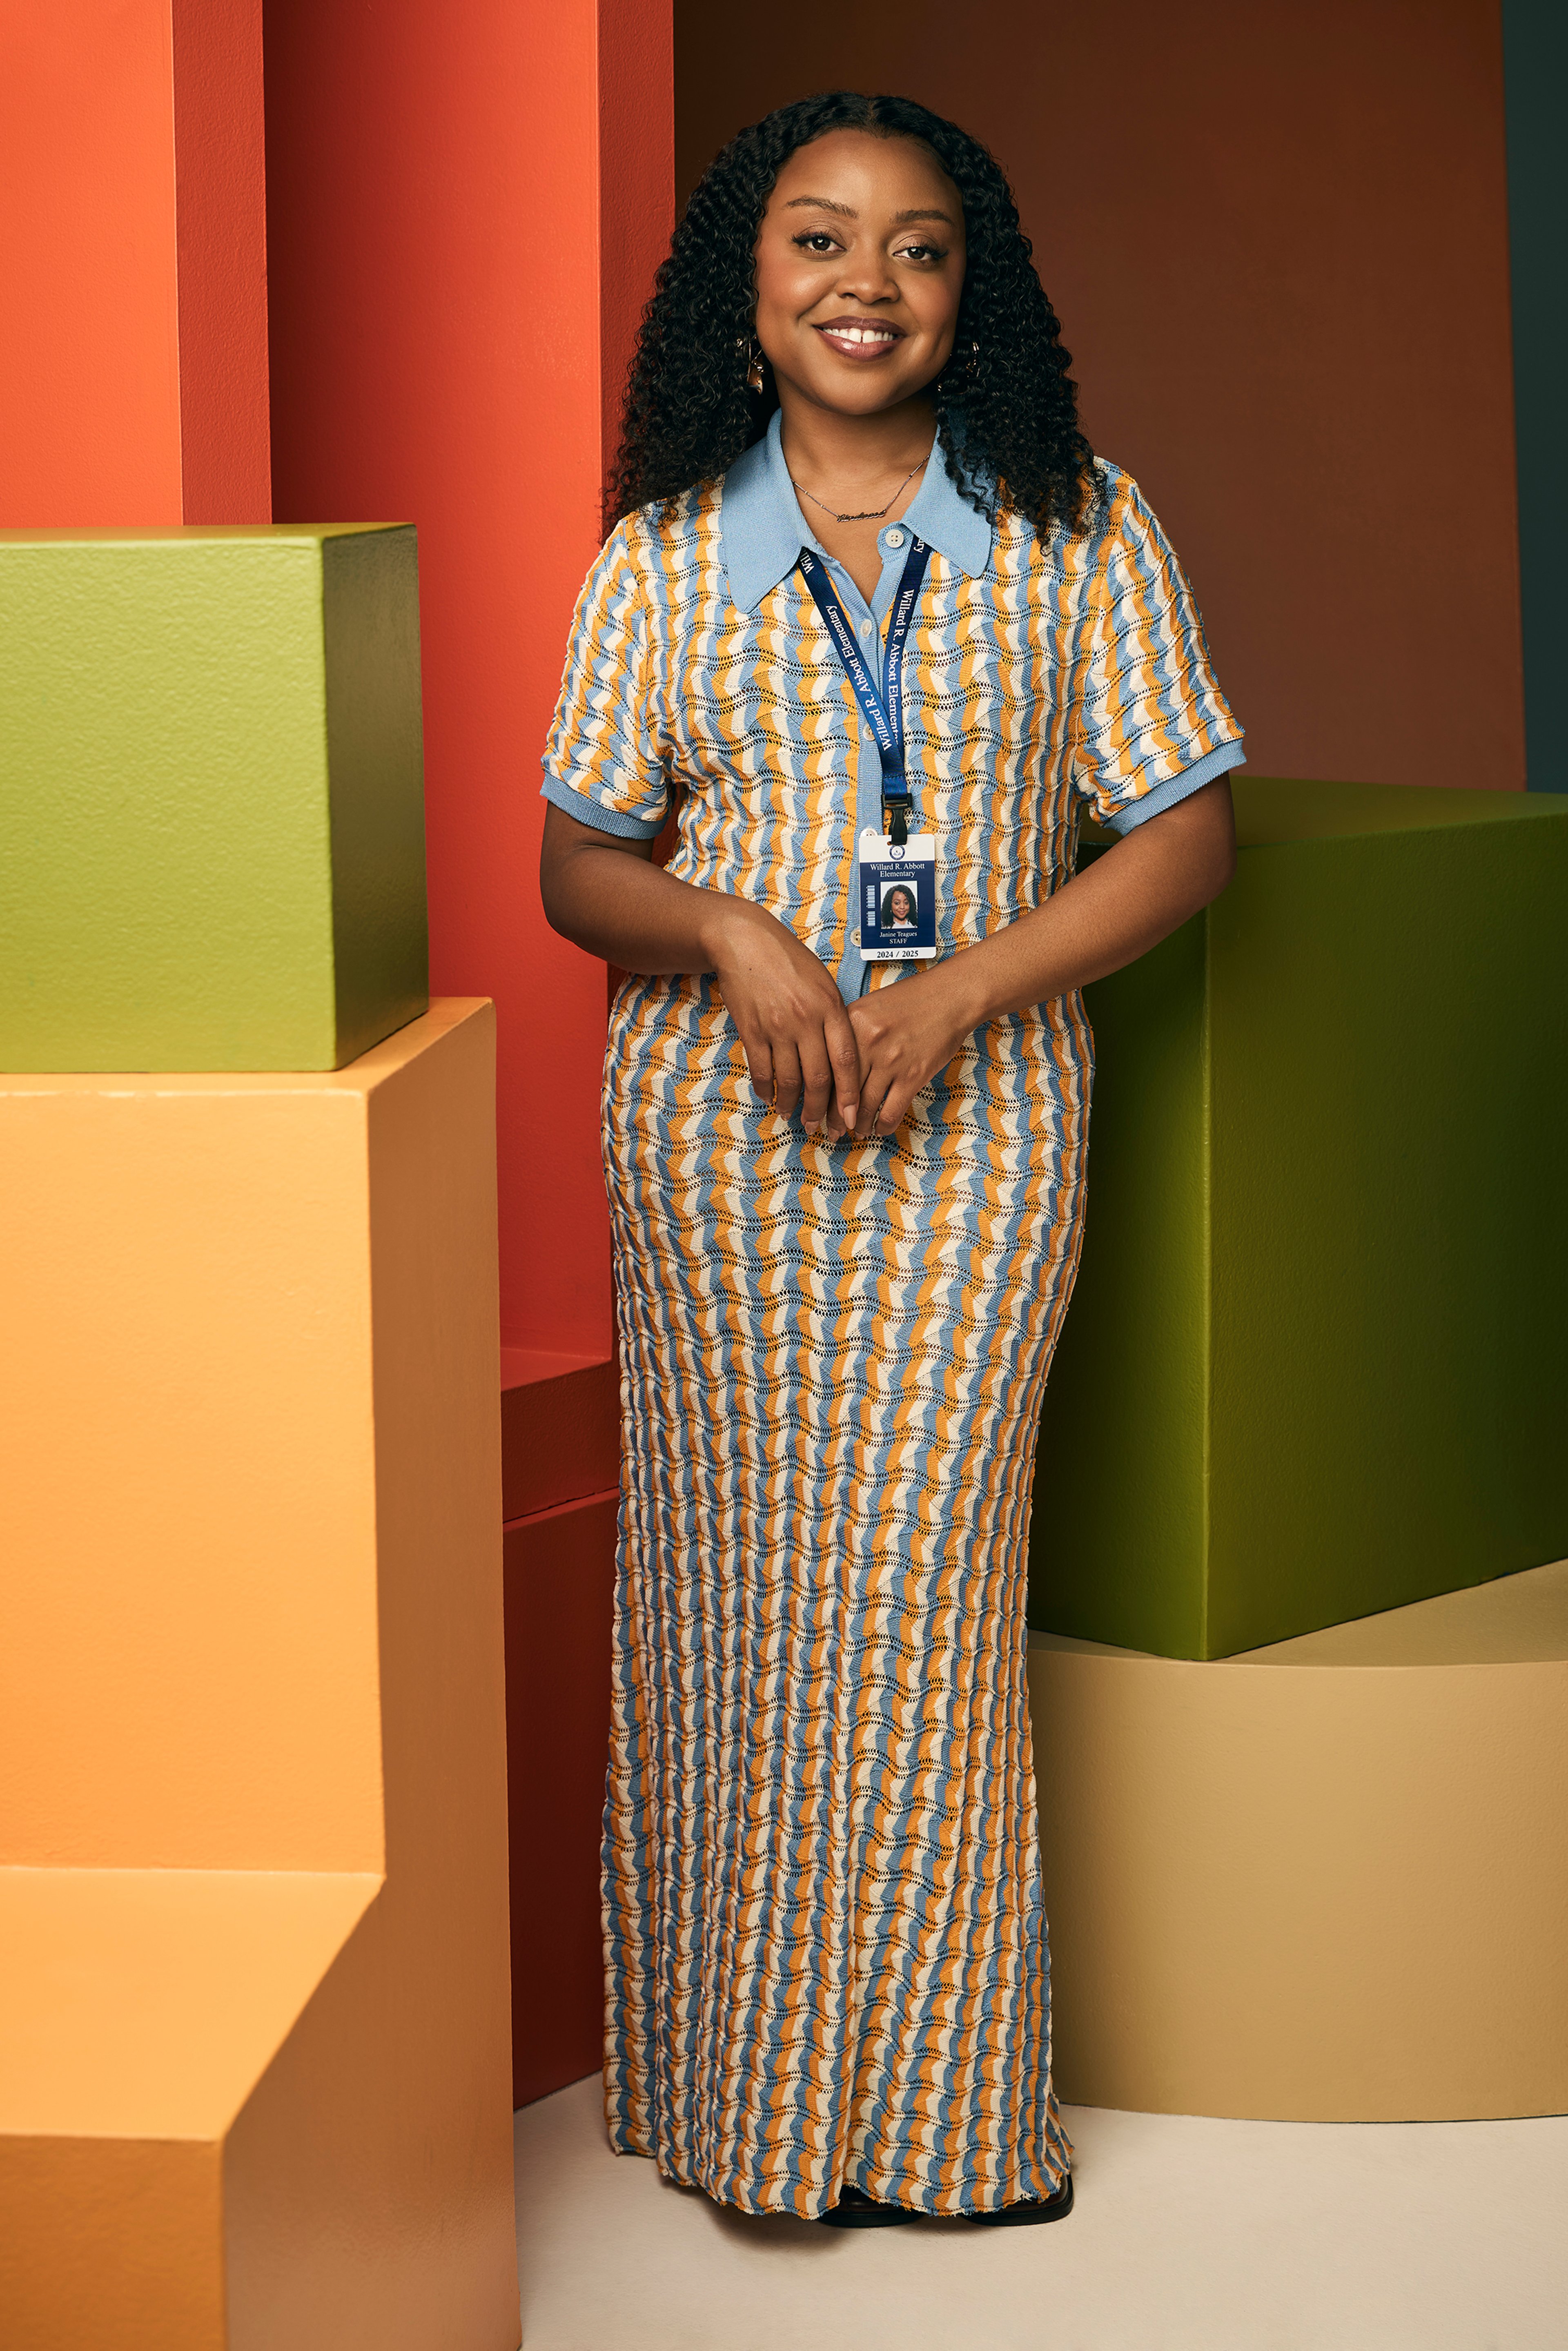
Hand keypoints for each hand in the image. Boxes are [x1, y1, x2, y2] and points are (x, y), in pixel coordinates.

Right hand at [708, 899, 861, 1128]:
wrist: (746, 941)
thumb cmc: (790, 961)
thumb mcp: (824, 982)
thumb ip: (835, 1017)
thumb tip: (844, 1056)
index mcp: (830, 1008)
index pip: (846, 1062)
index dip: (849, 1096)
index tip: (851, 1119)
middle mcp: (806, 1019)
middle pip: (818, 1078)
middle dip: (820, 1110)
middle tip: (819, 1128)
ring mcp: (777, 1026)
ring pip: (789, 1079)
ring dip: (791, 1104)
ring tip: (793, 1116)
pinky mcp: (751, 1029)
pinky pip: (760, 1069)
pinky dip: (765, 1088)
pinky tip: (770, 1097)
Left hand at [834, 966, 974, 1138]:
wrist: (950, 996)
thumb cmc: (911, 1000)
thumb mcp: (869, 1007)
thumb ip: (849, 1033)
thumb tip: (832, 1067)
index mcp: (850, 1022)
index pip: (826, 1067)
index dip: (818, 1094)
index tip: (816, 1108)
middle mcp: (867, 1042)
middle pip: (842, 1090)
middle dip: (835, 1117)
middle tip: (832, 1130)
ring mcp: (891, 1060)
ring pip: (865, 1105)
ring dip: (858, 1124)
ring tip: (856, 1131)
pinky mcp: (913, 1074)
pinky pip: (891, 1110)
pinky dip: (883, 1125)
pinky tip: (879, 1129)